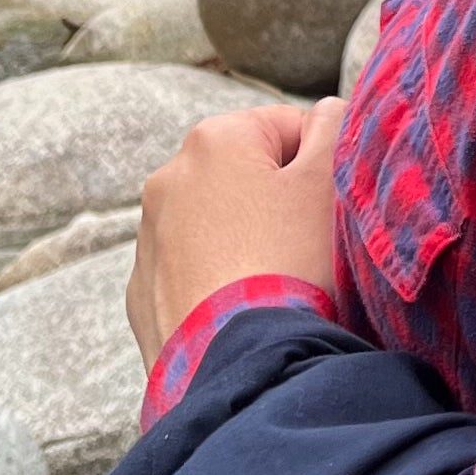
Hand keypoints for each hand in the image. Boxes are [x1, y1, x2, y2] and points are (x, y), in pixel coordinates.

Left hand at [127, 98, 345, 367]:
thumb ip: (334, 128)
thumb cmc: (292, 262)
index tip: (334, 208)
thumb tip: (327, 110)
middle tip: (311, 246)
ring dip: (248, 243)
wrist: (240, 364)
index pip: (290, 127)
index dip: (323, 166)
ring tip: (279, 283)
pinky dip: (218, 284)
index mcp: (215, 139)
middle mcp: (167, 179)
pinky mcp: (141, 297)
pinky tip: (245, 311)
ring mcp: (148, 241)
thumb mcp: (329, 181)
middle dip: (280, 203)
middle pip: (248, 176)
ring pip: (217, 226)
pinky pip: (192, 274)